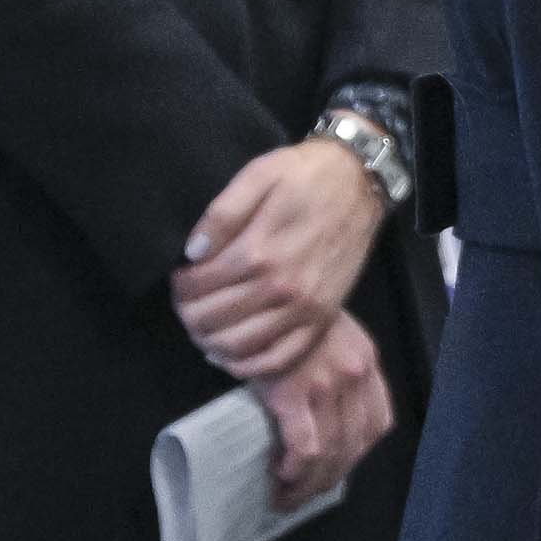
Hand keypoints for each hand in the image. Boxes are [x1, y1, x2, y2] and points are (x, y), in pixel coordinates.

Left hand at [172, 137, 384, 378]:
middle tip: (185, 303)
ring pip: (240, 346)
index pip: (200, 287)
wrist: (361, 181)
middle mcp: (282, 287)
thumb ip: (222, 213)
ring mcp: (306, 307)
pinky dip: (249, 366)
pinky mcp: (323, 317)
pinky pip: (280, 358)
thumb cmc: (306, 174)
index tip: (178, 278)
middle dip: (189, 314)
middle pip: (214, 320)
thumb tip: (192, 253)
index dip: (180, 286)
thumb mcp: (259, 175)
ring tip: (202, 326)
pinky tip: (230, 354)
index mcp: (260, 251)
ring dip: (210, 342)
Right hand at [251, 308, 393, 509]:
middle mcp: (355, 376)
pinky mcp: (294, 394)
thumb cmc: (287, 320)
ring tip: (286, 496)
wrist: (261, 297)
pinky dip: (295, 470)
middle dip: (329, 479)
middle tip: (303, 496)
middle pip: (354, 445)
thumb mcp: (328, 339)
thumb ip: (336, 373)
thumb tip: (322, 420)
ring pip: (331, 453)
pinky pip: (305, 447)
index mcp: (366, 363)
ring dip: (308, 484)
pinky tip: (281, 476)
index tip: (334, 471)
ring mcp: (327, 385)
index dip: (356, 455)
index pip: (377, 423)